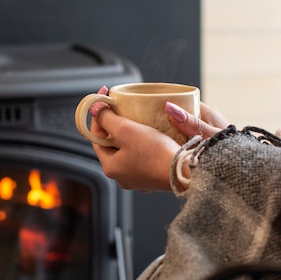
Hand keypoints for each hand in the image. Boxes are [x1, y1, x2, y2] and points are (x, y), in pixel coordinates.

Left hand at [89, 87, 229, 191]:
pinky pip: (143, 156)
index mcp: (111, 167)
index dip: (98, 116)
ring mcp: (138, 179)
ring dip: (131, 134)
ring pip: (128, 150)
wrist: (186, 172)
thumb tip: (94, 109)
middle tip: (121, 108)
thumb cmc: (156, 153)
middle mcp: (122, 177)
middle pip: (112, 144)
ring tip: (138, 119)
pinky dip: (144, 144)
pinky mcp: (153, 177)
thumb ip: (107, 118)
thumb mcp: (127, 130)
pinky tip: (152, 135)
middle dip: (115, 125)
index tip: (103, 100)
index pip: (96, 137)